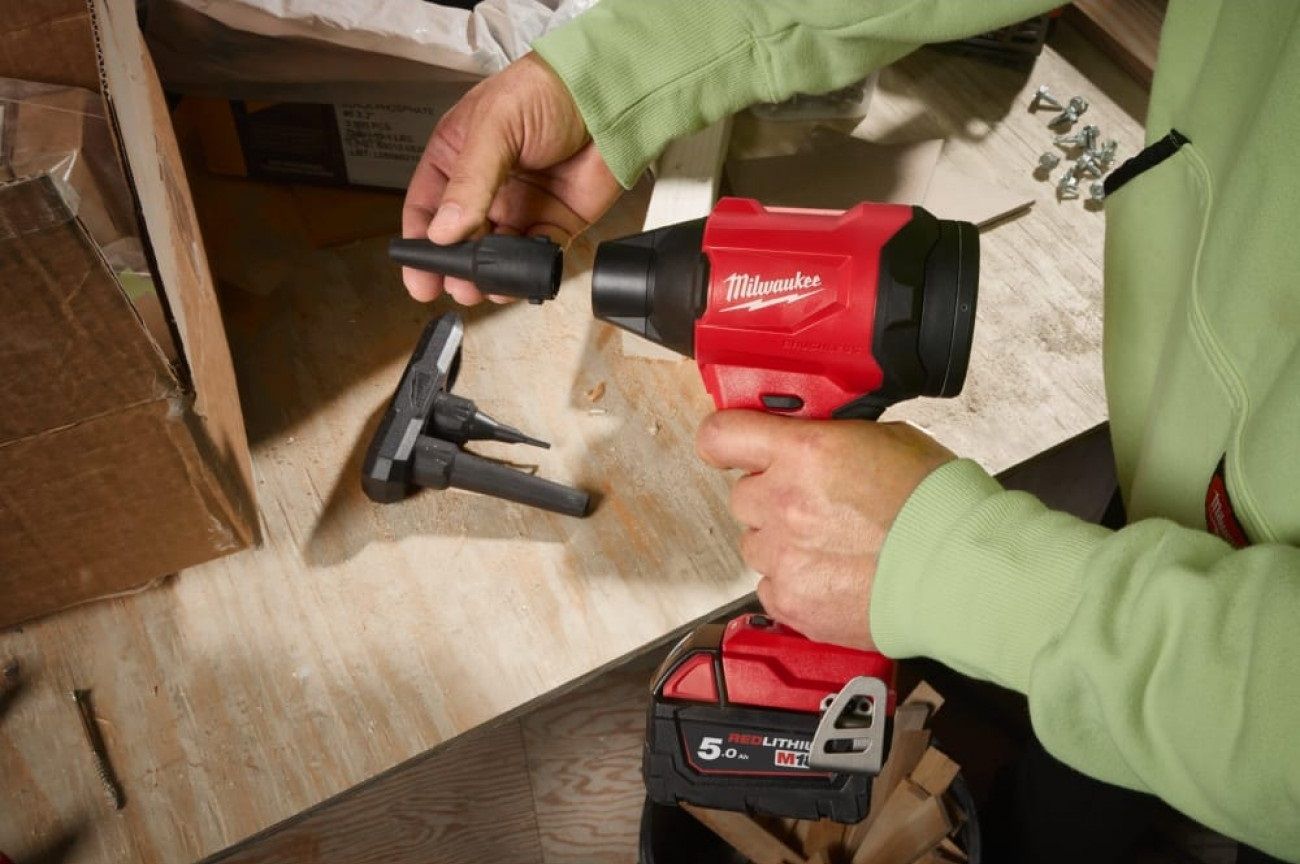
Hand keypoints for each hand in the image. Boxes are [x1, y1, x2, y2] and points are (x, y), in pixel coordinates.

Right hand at [402, 52, 621, 303]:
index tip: (418, 273)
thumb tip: (444, 231)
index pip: (427, 207)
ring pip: (497, 253)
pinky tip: (521, 274)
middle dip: (456, 266)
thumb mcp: (494, 128)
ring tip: (487, 286)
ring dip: (491, 274)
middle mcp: (486, 186)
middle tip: (457, 286)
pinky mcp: (555, 221)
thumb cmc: (545, 89)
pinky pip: (537, 255)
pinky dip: (528, 270)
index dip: (420, 242)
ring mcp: (521, 206)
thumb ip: (469, 182)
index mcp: (458, 157)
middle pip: (461, 238)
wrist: (606, 95)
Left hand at [696, 411, 953, 649]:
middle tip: (815, 504)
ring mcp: (783, 555)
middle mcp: (783, 502)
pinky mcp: (791, 600)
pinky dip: (795, 582)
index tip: (726, 445)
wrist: (960, 571)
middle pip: (743, 495)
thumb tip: (816, 438)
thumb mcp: (888, 440)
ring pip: (756, 543)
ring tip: (834, 545)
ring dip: (783, 542)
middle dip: (772, 497)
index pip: (722, 437)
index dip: (721, 440)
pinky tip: (833, 575)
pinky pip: (772, 586)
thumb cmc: (938, 506)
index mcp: (804, 453)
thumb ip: (835, 438)